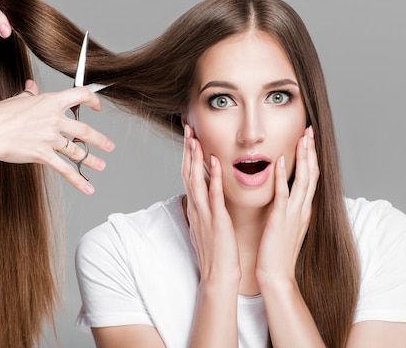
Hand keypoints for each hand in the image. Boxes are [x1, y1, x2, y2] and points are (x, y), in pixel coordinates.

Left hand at [0, 0, 37, 37]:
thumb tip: (6, 34)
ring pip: (27, 6)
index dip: (21, 18)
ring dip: (15, 10)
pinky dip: (14, 6)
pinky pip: (24, 2)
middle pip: (31, 8)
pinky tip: (2, 2)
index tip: (7, 20)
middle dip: (17, 14)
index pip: (33, 7)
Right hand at [0, 80, 114, 193]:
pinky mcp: (43, 155)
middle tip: (110, 146)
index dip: (93, 100)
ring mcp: (50, 138)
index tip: (98, 106)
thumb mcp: (16, 100)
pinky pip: (65, 169)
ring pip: (78, 151)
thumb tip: (31, 86)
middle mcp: (54, 119)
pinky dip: (78, 180)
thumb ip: (29, 94)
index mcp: (50, 102)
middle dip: (100, 140)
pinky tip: (88, 187)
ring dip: (92, 160)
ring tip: (102, 165)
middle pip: (85, 130)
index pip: (80, 95)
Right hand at [182, 125, 240, 284]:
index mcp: (196, 208)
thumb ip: (206, 209)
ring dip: (194, 158)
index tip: (189, 137)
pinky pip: (213, 195)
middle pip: (187, 173)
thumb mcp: (207, 226)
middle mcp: (197, 208)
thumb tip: (207, 195)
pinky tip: (214, 161)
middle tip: (187, 129)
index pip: (188, 176)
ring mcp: (205, 214)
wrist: (218, 277)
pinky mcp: (217, 221)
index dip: (188, 156)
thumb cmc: (216, 253)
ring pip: (196, 180)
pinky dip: (213, 177)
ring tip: (194, 138)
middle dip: (187, 150)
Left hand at [256, 126, 318, 284]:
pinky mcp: (281, 219)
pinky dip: (283, 177)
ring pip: (303, 180)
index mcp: (303, 209)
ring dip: (303, 157)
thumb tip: (284, 193)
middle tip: (309, 130)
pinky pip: (284, 194)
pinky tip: (281, 161)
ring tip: (302, 138)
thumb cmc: (277, 252)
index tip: (308, 139)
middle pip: (312, 173)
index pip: (310, 177)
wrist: (276, 275)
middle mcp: (302, 209)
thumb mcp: (286, 225)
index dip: (311, 157)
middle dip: (311, 151)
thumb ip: (287, 208)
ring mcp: (294, 213)